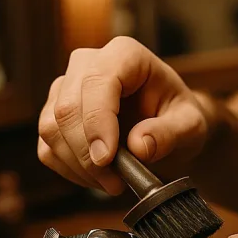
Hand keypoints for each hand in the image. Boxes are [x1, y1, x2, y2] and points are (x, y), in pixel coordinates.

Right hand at [38, 37, 210, 192]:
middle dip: (87, 153)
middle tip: (116, 183)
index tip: (108, 158)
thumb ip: (171, 133)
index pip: (98, 82)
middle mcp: (88, 64)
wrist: (168, 127)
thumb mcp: (191, 125)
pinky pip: (47, 148)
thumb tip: (139, 145)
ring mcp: (65, 88)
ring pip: (51, 128)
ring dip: (79, 166)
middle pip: (67, 107)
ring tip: (113, 182)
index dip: (97, 122)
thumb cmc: (178, 117)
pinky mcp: (54, 116)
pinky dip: (71, 171)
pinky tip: (98, 178)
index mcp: (125, 55)